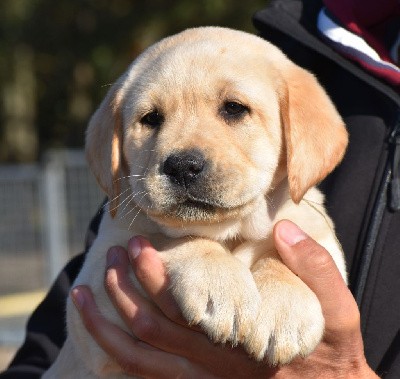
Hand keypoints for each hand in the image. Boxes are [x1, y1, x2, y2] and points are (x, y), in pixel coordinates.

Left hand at [72, 220, 377, 377]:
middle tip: (114, 252)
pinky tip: (99, 327)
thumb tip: (285, 230)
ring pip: (137, 358)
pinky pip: (144, 375)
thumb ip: (316, 269)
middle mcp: (213, 365)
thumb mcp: (340, 311)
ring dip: (105, 324)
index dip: (154, 275)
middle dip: (123, 289)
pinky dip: (115, 351)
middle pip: (151, 328)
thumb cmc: (333, 352)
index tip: (139, 244)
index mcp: (240, 340)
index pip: (183, 308)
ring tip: (81, 292)